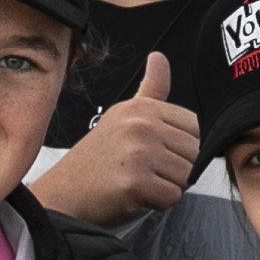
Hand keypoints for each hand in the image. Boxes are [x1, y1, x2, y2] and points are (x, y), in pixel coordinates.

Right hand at [30, 49, 197, 227]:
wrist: (64, 193)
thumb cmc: (97, 159)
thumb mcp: (123, 115)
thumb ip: (150, 89)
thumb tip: (159, 57)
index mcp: (141, 108)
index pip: (194, 127)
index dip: (180, 146)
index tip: (153, 152)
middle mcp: (140, 125)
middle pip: (194, 153)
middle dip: (175, 169)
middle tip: (144, 171)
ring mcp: (138, 153)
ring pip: (186, 176)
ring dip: (167, 186)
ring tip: (139, 181)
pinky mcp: (135, 182)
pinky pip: (172, 196)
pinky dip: (158, 203)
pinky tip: (135, 195)